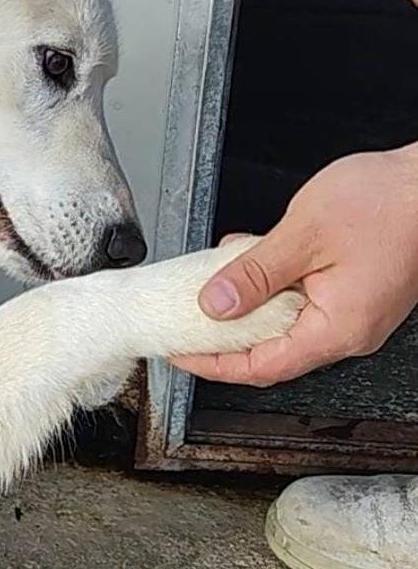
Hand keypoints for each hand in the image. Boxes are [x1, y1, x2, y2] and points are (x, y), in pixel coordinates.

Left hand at [171, 144, 417, 385]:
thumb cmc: (388, 201)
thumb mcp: (302, 235)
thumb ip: (254, 273)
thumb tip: (215, 304)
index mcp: (337, 329)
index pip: (260, 367)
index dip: (213, 364)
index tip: (179, 354)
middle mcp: (351, 330)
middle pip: (272, 352)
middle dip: (224, 339)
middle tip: (184, 324)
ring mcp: (356, 313)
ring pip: (284, 325)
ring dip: (245, 307)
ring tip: (209, 286)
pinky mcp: (357, 292)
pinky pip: (303, 302)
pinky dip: (270, 287)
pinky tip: (250, 261)